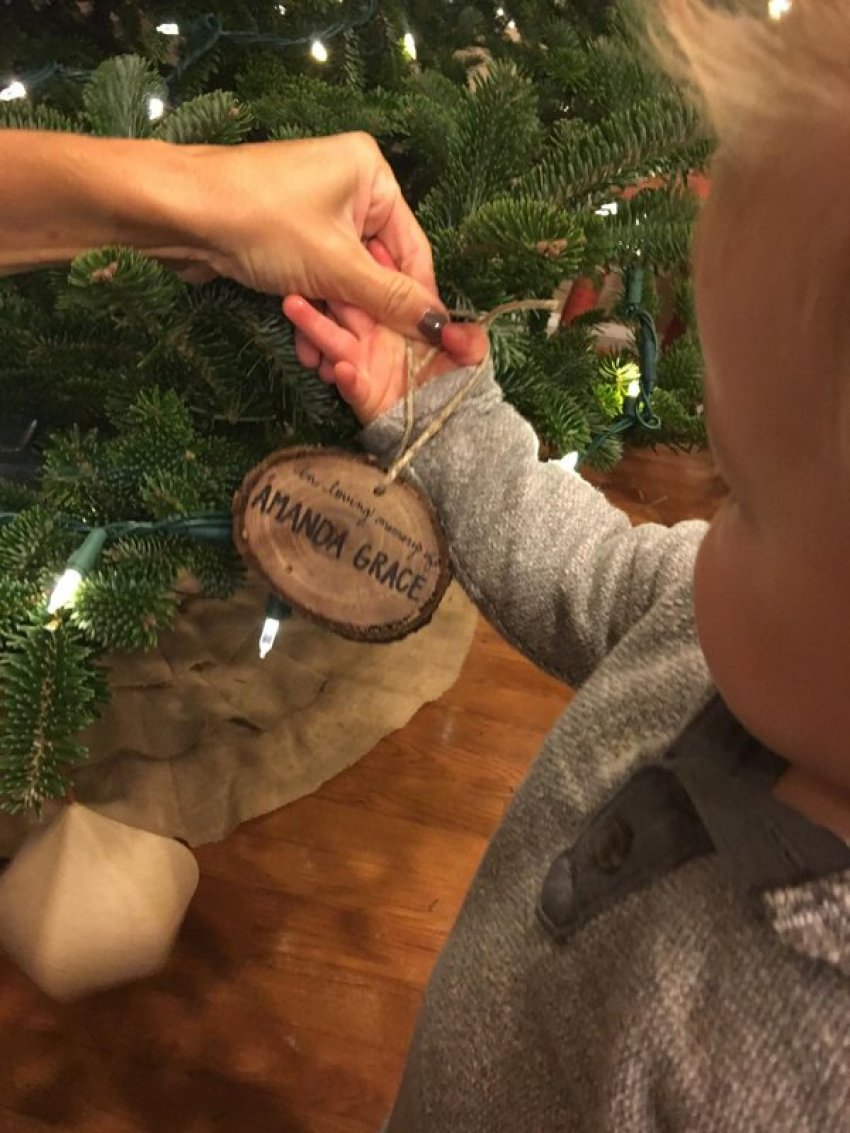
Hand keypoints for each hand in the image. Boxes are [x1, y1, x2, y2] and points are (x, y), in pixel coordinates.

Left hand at [188, 132, 448, 343]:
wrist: (176, 214)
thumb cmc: (263, 222)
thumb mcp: (337, 266)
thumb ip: (392, 299)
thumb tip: (443, 327)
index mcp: (372, 175)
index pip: (413, 248)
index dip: (419, 300)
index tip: (428, 345)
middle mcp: (350, 189)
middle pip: (379, 269)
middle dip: (370, 319)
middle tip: (370, 361)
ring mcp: (316, 214)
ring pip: (346, 282)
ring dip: (340, 324)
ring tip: (331, 363)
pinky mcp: (288, 240)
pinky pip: (318, 281)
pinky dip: (315, 314)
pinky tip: (309, 349)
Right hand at [283, 240, 487, 423]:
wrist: (449, 430)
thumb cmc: (456, 387)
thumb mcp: (470, 358)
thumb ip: (470, 340)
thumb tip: (451, 329)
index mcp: (398, 316)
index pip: (382, 284)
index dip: (372, 264)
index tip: (362, 243)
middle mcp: (375, 333)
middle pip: (347, 305)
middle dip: (327, 285)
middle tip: (307, 262)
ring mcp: (363, 361)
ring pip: (335, 339)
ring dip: (315, 324)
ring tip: (292, 305)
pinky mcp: (361, 392)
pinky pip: (350, 382)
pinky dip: (345, 377)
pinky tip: (339, 370)